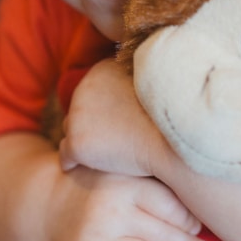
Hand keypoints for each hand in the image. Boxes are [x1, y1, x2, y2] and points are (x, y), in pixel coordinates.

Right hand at [47, 164, 209, 240]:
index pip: (167, 205)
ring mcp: (98, 240)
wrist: (51, 206)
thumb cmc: (102, 188)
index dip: (189, 220)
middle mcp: (110, 210)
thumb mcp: (125, 174)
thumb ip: (157, 187)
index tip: (201, 228)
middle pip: (161, 234)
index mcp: (124, 183)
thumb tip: (203, 216)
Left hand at [59, 59, 163, 176]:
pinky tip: (89, 168)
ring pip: (71, 132)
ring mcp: (77, 116)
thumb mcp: (148, 86)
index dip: (102, 110)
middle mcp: (83, 88)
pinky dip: (75, 164)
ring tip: (107, 153)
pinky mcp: (77, 143)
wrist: (174, 142)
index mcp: (101, 71)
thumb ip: (126, 86)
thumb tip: (119, 99)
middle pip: (79, 111)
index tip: (118, 121)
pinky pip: (67, 158)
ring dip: (85, 142)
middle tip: (114, 139)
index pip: (90, 93)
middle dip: (91, 126)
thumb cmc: (168, 119)